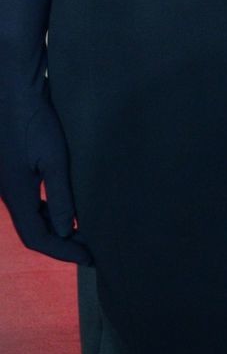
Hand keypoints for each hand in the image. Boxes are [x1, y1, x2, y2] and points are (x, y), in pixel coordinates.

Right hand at [0, 76, 91, 264]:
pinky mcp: (16, 172)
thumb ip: (59, 196)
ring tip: (84, 233)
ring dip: (56, 228)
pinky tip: (68, 209)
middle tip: (90, 249)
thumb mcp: (54, 159)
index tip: (88, 259)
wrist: (14, 94)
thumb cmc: (35, 123)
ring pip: (31, 217)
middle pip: (33, 231)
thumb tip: (66, 230)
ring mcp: (11, 183)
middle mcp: (10, 194)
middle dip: (61, 244)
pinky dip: (50, 212)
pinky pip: (31, 203)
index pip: (37, 238)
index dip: (62, 252)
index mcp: (17, 195)